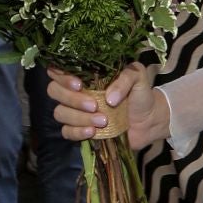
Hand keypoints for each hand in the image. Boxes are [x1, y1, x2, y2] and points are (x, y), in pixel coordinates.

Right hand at [46, 64, 165, 148]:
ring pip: (60, 113)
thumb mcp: (138, 77)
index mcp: (85, 74)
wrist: (149, 120)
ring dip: (79, 117)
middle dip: (72, 99)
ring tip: (103, 121)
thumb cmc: (140, 94)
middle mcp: (76, 92)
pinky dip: (77, 132)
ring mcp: (76, 112)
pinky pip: (66, 132)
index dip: (62, 77)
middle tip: (95, 105)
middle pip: (54, 91)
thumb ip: (126, 78)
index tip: (79, 84)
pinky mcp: (80, 130)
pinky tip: (92, 132)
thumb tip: (109, 98)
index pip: (58, 70)